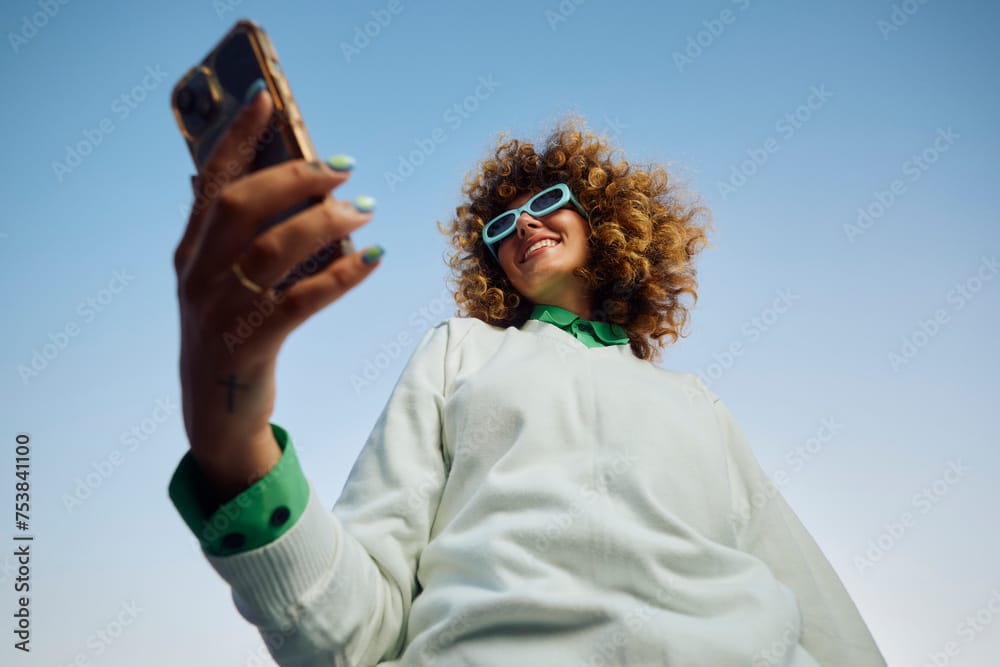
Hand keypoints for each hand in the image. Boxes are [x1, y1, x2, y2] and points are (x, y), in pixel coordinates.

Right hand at [172, 86, 382, 500]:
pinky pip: (303, 301)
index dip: (237, 137)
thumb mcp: (216, 283)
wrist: (215, 413)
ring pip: (273, 250)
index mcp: (190, 252)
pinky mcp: (251, 345)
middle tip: (342, 167)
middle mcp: (199, 276)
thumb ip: (230, 237)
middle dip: (294, 178)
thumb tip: (257, 183)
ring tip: (365, 208)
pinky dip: (342, 275)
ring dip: (325, 222)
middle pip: (242, 207)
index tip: (265, 98)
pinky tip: (375, 257)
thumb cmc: (229, 335)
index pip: (211, 181)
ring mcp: (220, 312)